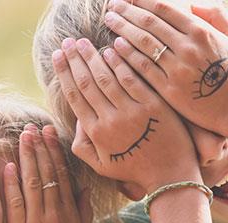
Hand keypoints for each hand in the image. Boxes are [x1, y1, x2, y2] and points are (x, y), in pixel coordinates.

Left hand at [3, 125, 92, 222]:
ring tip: (22, 137)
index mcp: (69, 212)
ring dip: (26, 158)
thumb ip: (85, 211)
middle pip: (46, 174)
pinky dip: (11, 184)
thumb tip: (84, 187)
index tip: (49, 134)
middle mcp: (54, 212)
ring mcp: (36, 222)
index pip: (61, 175)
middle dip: (39, 148)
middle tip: (33, 127)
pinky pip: (15, 204)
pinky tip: (7, 166)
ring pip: (31, 183)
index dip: (54, 152)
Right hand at [53, 38, 199, 192]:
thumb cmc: (133, 170)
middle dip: (74, 60)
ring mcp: (132, 111)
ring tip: (83, 42)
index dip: (64, 74)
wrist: (169, 175)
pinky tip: (112, 48)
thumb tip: (77, 121)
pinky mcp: (153, 104)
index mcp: (96, 133)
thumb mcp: (101, 166)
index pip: (75, 96)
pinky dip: (121, 62)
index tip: (58, 57)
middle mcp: (110, 119)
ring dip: (93, 57)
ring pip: (107, 77)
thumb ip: (82, 146)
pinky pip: (132, 78)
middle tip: (66, 42)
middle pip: (88, 83)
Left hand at [105, 0, 227, 134]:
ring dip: (123, 30)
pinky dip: (128, 56)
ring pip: (143, 44)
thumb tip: (194, 5)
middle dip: (128, 12)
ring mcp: (177, 69)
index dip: (143, 1)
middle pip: (150, 24)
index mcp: (202, 32)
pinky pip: (143, 69)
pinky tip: (115, 48)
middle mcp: (187, 48)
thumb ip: (217, 16)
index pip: (165, 10)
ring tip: (109, 21)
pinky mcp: (169, 90)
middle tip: (111, 7)